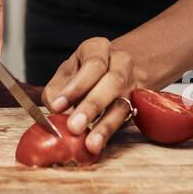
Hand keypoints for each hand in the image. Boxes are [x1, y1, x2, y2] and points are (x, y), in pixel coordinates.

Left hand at [42, 36, 137, 154]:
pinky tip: (99, 144)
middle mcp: (120, 63)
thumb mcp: (66, 73)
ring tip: (91, 144)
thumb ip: (57, 89)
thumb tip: (56, 108)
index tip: (58, 106)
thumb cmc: (83, 72)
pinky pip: (126, 120)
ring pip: (122, 105)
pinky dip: (110, 133)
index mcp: (99, 48)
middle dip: (92, 106)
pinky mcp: (136, 106)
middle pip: (112, 82)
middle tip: (74, 127)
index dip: (76, 86)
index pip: (93, 64)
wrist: (113, 72)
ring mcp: (132, 85)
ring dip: (105, 126)